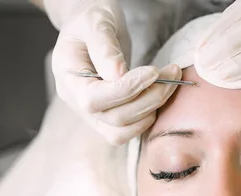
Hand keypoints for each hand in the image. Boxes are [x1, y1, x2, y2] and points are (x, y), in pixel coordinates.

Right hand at [50, 0, 180, 144]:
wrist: (90, 27)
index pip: (94, 98)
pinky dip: (148, 118)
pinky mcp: (108, 118)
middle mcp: (76, 101)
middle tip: (172, 73)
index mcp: (68, 78)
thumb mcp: (96, 22)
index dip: (127, 89)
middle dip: (149, 98)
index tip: (153, 72)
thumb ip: (104, 47)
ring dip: (153, 109)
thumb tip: (118, 74)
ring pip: (123, 131)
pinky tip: (160, 96)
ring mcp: (92, 114)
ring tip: (171, 82)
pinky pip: (128, 131)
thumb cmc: (91, 20)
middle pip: (114, 118)